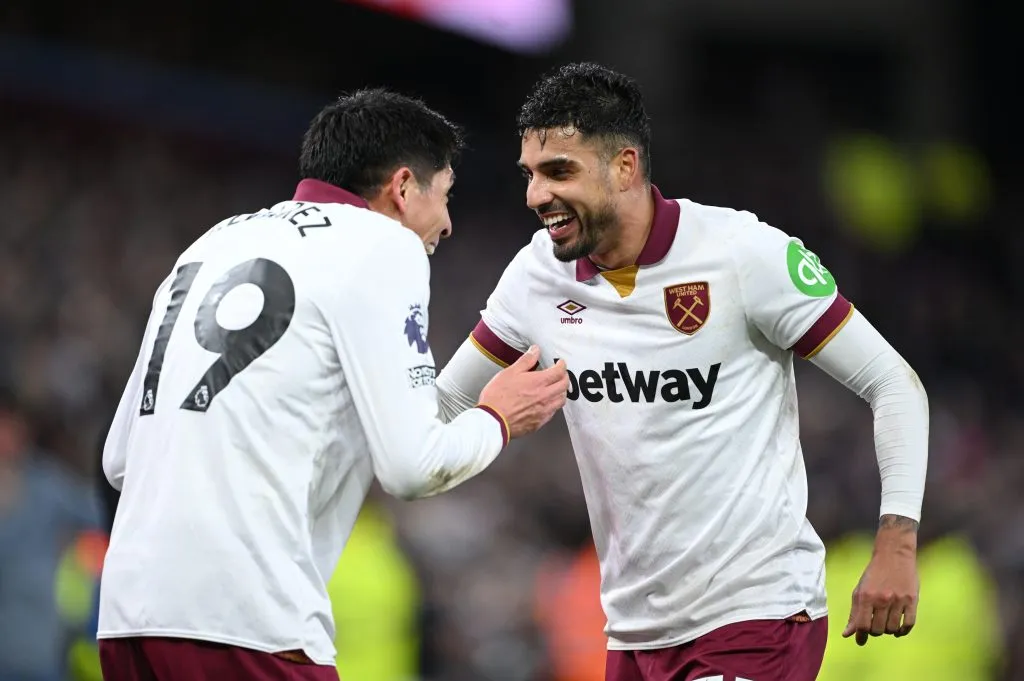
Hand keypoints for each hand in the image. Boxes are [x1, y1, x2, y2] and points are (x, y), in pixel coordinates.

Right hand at [478, 345, 567, 438]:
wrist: (492, 420)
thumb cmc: (498, 397)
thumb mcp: (509, 372)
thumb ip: (526, 360)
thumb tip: (535, 350)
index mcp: (538, 382)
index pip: (559, 371)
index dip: (561, 365)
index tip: (560, 363)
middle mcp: (544, 397)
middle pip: (564, 386)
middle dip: (565, 377)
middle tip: (561, 374)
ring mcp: (543, 411)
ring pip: (561, 400)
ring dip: (561, 392)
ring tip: (557, 388)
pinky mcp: (539, 422)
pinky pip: (553, 412)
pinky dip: (554, 405)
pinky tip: (548, 403)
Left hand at [843, 515, 919, 645]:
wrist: (893, 555)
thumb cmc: (874, 575)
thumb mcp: (860, 591)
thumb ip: (854, 613)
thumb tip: (846, 634)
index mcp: (866, 596)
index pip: (862, 625)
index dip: (860, 635)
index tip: (861, 639)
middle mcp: (882, 599)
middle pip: (878, 630)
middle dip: (875, 631)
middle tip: (875, 625)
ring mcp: (898, 600)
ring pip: (893, 629)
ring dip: (889, 630)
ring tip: (886, 624)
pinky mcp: (912, 600)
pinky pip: (909, 624)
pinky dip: (903, 631)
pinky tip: (899, 629)